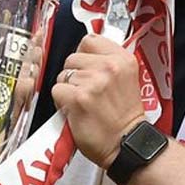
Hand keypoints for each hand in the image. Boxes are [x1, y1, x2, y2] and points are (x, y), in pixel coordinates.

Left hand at [51, 34, 145, 168]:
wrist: (126, 143)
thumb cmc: (124, 116)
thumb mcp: (127, 79)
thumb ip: (108, 62)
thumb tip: (85, 52)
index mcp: (123, 59)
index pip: (90, 41)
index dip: (84, 54)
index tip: (86, 66)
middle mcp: (109, 67)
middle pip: (73, 57)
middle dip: (74, 74)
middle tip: (86, 91)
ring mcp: (93, 82)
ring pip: (63, 75)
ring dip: (68, 89)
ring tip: (83, 102)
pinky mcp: (78, 98)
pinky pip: (57, 90)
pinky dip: (62, 102)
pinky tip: (76, 110)